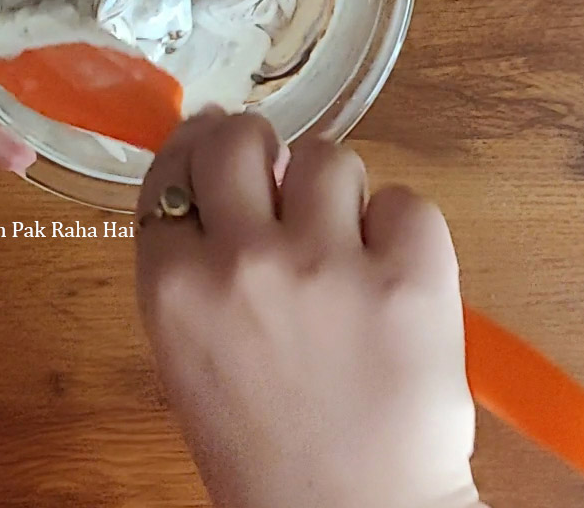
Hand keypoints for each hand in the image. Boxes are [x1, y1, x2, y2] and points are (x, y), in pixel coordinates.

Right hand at [136, 112, 480, 507]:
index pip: (173, 166)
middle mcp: (243, 261)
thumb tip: (229, 169)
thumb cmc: (261, 446)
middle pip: (240, 136)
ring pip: (329, 157)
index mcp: (174, 287)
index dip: (195, 144)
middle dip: (257, 144)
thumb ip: (193, 261)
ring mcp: (328, 264)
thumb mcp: (188, 352)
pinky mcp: (411, 277)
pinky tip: (392, 276)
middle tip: (278, 177)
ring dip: (335, 192)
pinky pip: (406, 201)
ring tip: (344, 247)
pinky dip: (401, 229)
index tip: (213, 137)